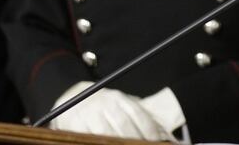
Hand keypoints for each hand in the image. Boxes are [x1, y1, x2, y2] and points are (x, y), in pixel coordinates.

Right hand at [48, 82, 172, 140]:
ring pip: (105, 133)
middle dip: (133, 140)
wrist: (73, 98)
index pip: (138, 115)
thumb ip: (137, 117)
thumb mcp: (119, 105)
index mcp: (119, 98)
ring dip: (115, 143)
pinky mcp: (75, 123)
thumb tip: (165, 136)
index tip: (154, 141)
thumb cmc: (102, 107)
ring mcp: (89, 113)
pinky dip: (96, 143)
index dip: (148, 130)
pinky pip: (87, 136)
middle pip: (123, 125)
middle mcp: (104, 103)